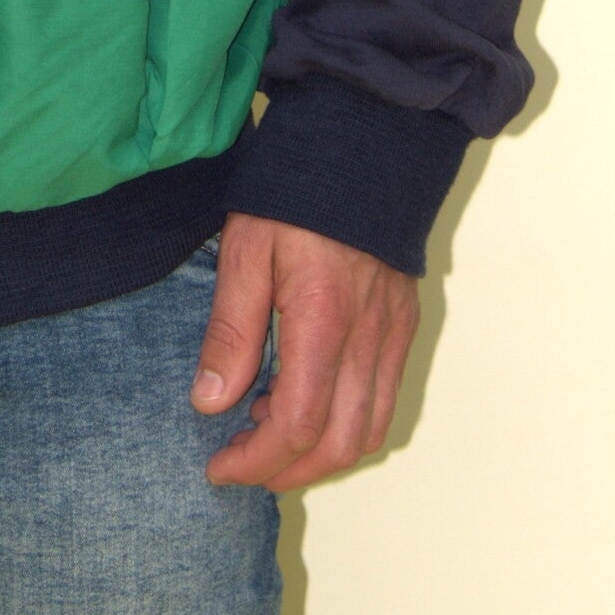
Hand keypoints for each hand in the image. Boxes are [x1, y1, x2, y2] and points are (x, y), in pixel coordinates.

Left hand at [192, 214, 418, 489]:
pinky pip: (384, 400)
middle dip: (288, 469)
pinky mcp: (404, 325)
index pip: (298, 424)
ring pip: (370, 431)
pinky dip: (347, 423)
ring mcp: (394, 334)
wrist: (362, 145)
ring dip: (320, 451)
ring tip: (265, 427)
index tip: (218, 466)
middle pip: (341, 445)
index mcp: (324, 320)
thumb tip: (209, 403)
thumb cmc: (294, 191)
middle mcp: (370, 338)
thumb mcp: (245, 249)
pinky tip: (304, 396)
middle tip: (239, 461)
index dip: (257, 459)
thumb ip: (231, 330)